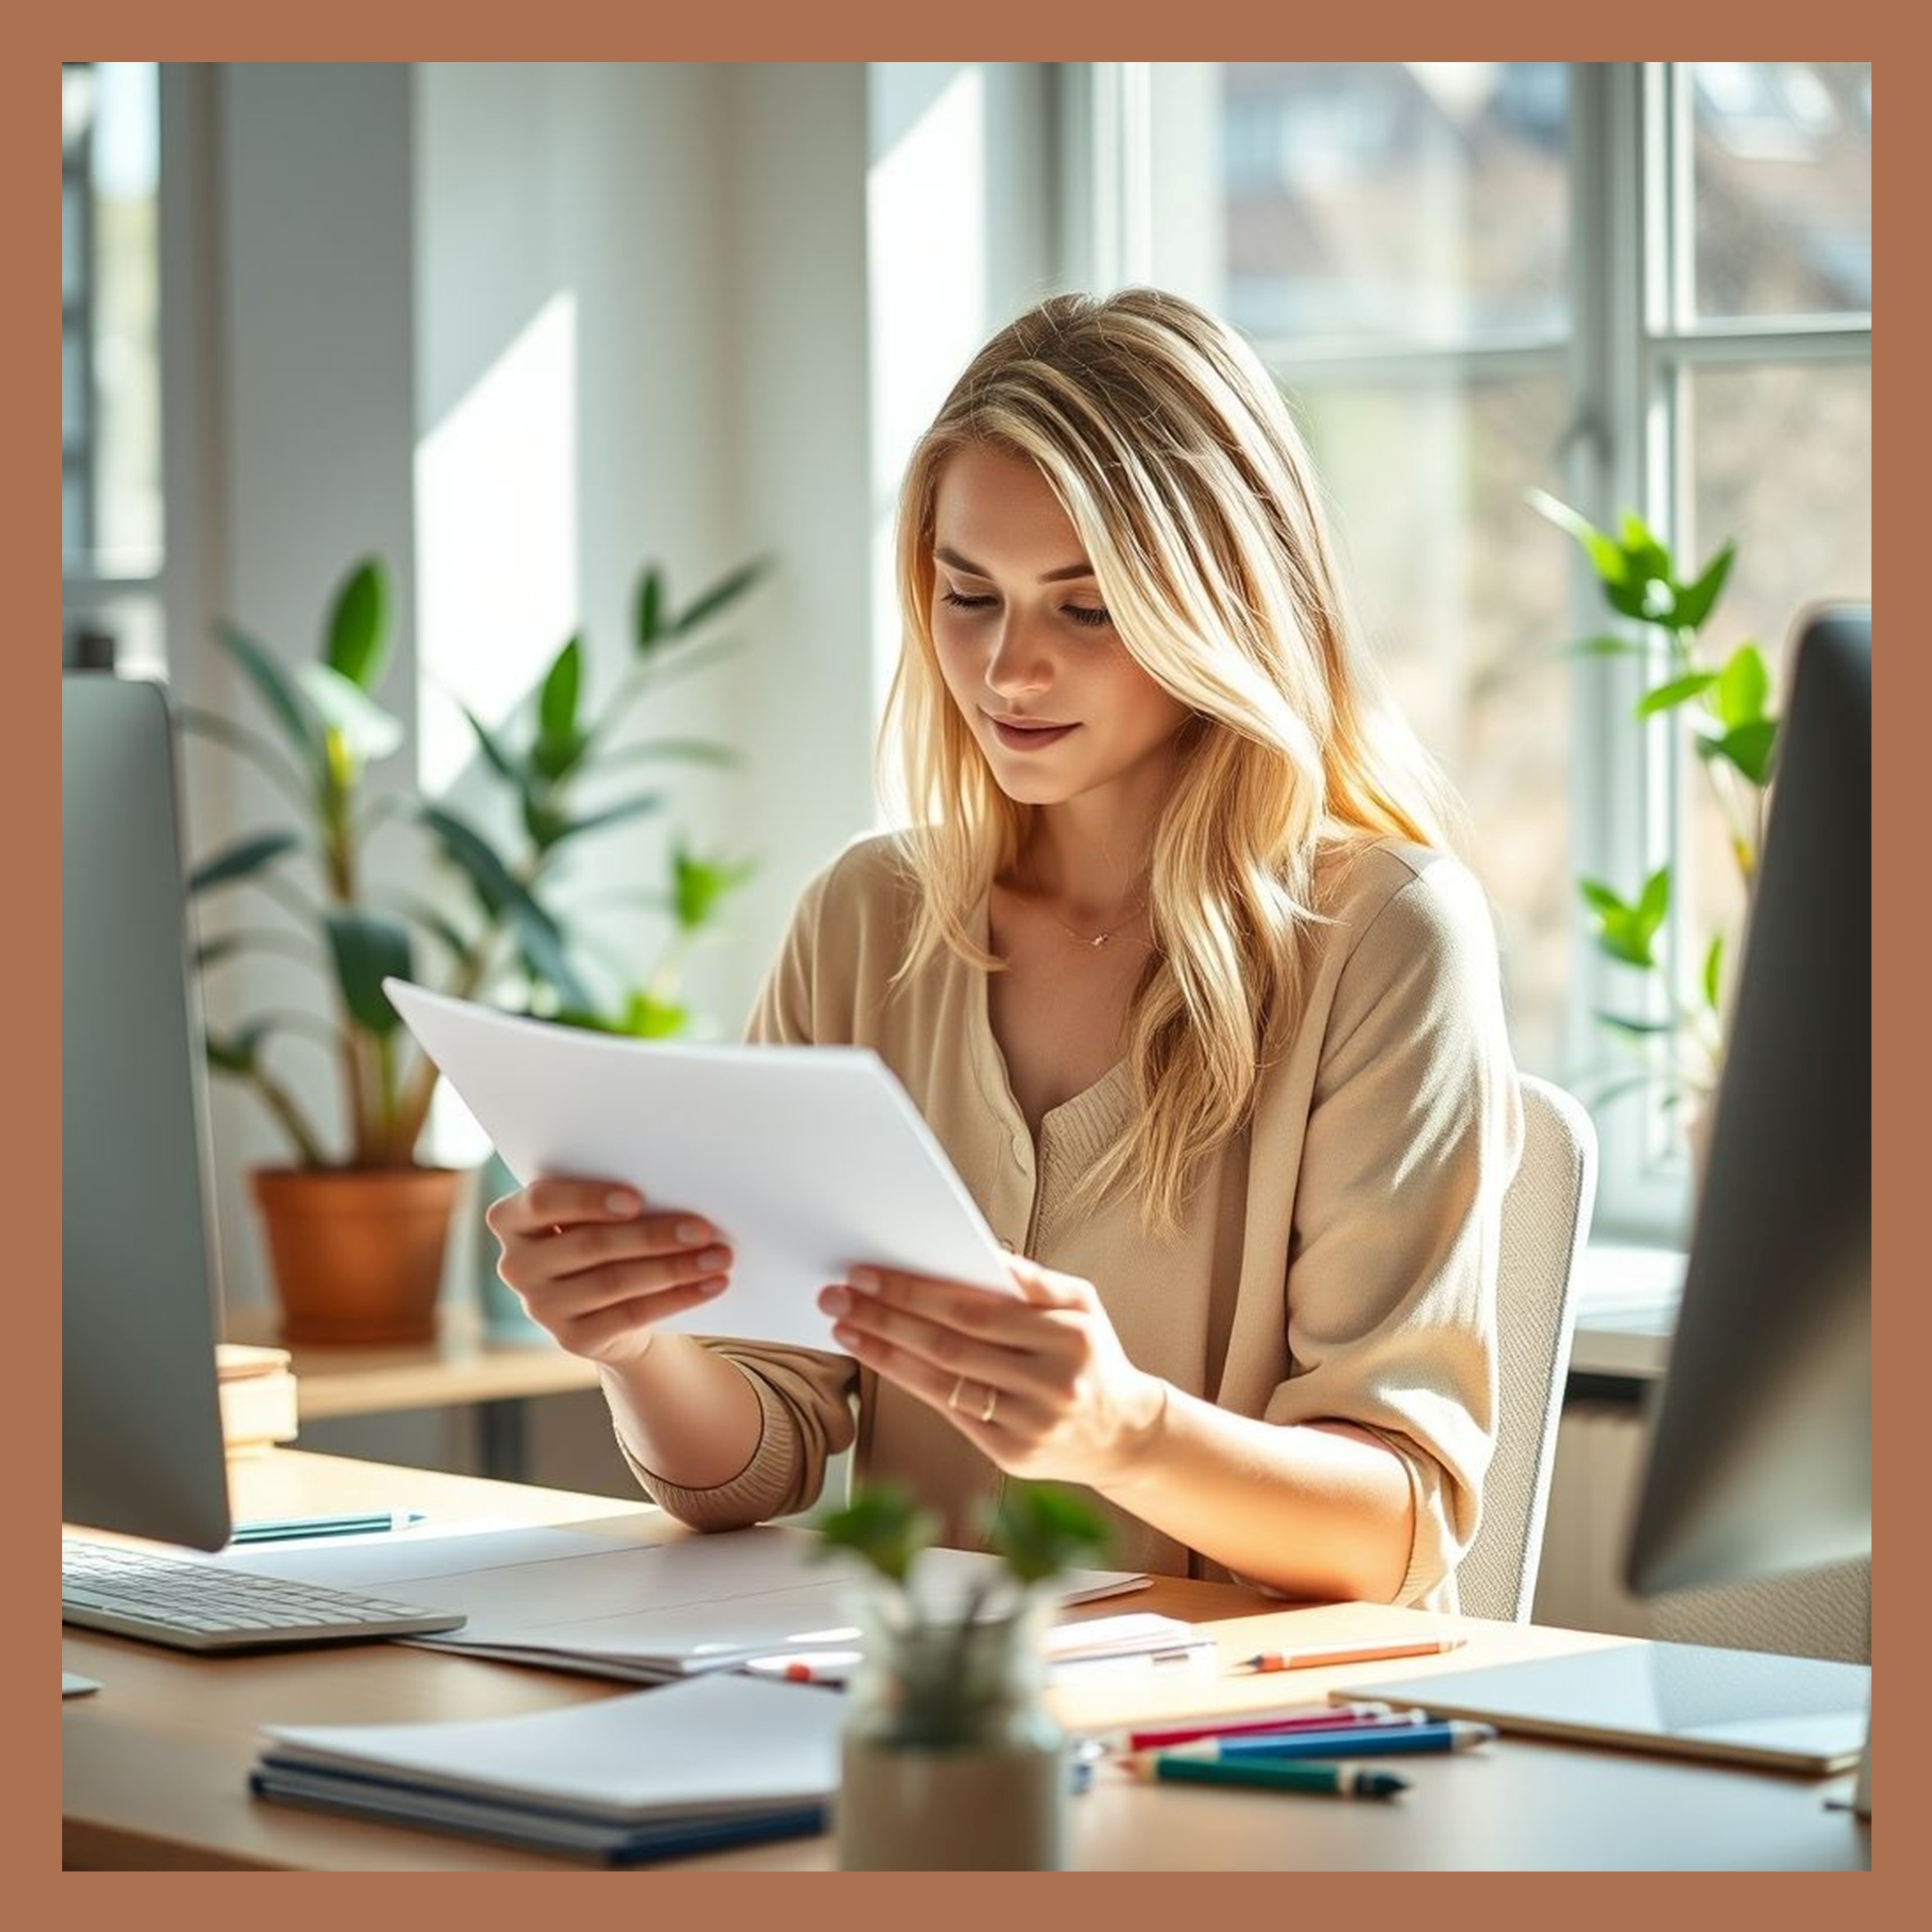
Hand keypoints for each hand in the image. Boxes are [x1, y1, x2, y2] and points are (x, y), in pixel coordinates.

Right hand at [485, 1177, 733, 1368]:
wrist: (606, 1301)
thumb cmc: (604, 1234)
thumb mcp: (595, 1213)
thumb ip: (614, 1200)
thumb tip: (676, 1187)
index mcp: (512, 1219)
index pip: (542, 1202)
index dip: (588, 1200)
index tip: (637, 1199)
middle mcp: (516, 1265)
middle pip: (589, 1245)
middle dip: (652, 1235)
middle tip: (702, 1228)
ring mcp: (540, 1306)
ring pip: (615, 1282)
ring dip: (674, 1268)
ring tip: (719, 1256)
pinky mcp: (572, 1338)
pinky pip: (631, 1315)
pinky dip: (678, 1298)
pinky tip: (711, 1284)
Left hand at [816, 1257, 1165, 1487]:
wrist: (1122, 1434)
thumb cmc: (1092, 1357)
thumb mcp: (1083, 1306)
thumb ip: (1036, 1281)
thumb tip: (986, 1255)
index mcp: (1069, 1337)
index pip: (976, 1309)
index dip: (916, 1292)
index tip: (870, 1273)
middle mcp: (1051, 1384)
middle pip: (950, 1346)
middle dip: (887, 1317)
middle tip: (840, 1295)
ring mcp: (1031, 1425)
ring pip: (943, 1383)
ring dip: (885, 1352)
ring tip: (845, 1326)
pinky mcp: (1013, 1456)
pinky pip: (952, 1413)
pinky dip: (910, 1383)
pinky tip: (880, 1360)